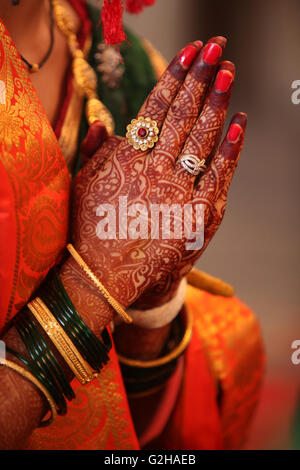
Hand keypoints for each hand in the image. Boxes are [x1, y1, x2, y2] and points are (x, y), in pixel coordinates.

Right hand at [66, 36, 246, 325]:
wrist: (104, 281)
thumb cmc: (91, 232)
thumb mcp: (84, 187)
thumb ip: (96, 152)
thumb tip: (104, 120)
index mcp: (125, 161)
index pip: (155, 108)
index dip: (174, 77)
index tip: (189, 53)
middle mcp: (153, 173)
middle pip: (182, 116)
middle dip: (201, 78)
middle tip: (216, 49)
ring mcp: (178, 195)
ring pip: (202, 139)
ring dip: (217, 102)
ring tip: (229, 72)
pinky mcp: (197, 217)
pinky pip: (218, 175)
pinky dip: (231, 147)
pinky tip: (240, 120)